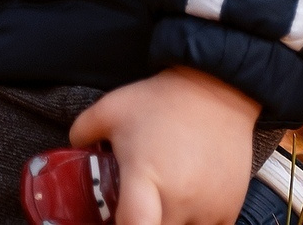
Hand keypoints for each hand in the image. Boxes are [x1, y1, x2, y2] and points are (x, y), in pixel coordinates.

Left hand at [68, 67, 259, 224]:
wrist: (216, 91)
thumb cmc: (161, 101)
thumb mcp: (110, 110)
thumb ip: (82, 133)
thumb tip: (73, 150)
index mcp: (145, 175)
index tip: (114, 219)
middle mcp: (179, 198)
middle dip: (140, 222)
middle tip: (132, 206)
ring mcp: (208, 207)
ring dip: (166, 223)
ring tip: (160, 201)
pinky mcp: (229, 209)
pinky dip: (193, 224)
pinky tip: (186, 206)